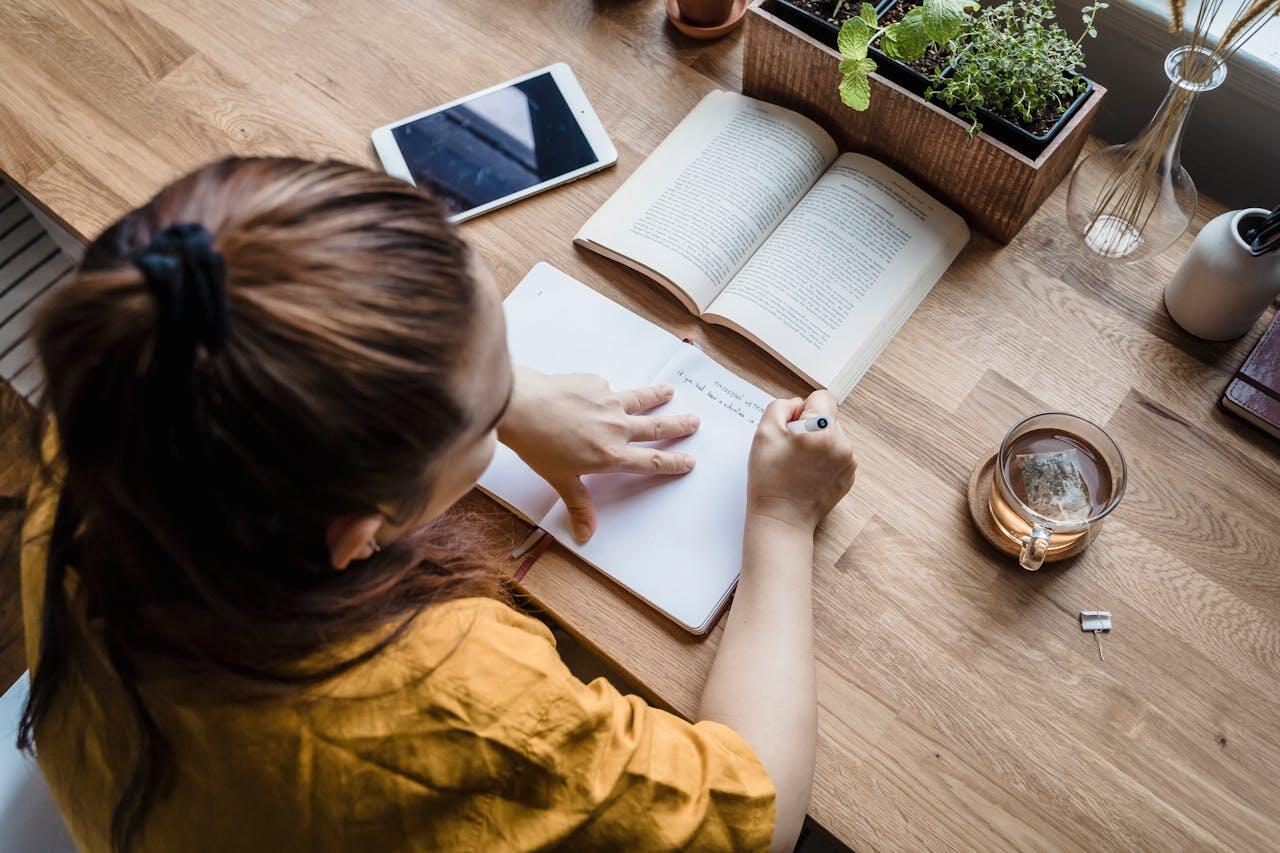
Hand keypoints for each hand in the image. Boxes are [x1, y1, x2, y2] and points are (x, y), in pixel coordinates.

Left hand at [498, 367, 699, 541]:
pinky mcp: (596, 384)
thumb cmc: (536, 444)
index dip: (672, 463)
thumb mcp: (560, 480)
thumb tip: (586, 535)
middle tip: (694, 421)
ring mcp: (608, 402)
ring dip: (657, 397)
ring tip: (670, 392)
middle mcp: (616, 428)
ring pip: (641, 400)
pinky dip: (611, 391)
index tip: (688, 461)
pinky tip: (606, 390)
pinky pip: (609, 388)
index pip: (650, 462)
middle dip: (678, 426)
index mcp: (611, 455)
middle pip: (656, 428)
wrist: (521, 407)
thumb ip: (579, 505)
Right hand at [747, 390, 856, 532]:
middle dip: (810, 427)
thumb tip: (798, 404)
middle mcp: (842, 444)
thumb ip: (781, 407)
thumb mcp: (764, 433)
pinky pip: (837, 455)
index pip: (823, 397)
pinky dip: (824, 460)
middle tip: (791, 450)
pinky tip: (807, 474)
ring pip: (833, 436)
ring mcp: (849, 462)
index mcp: (823, 430)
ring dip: (817, 443)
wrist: (782, 519)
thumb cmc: (770, 478)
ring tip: (799, 464)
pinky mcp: (849, 476)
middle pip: (828, 418)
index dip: (803, 408)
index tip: (791, 428)